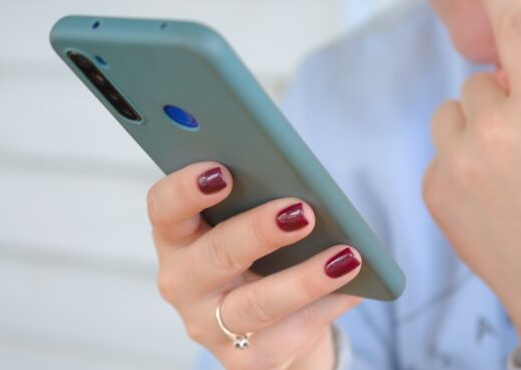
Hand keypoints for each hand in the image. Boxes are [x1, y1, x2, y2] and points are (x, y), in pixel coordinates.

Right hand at [147, 162, 362, 369]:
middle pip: (214, 255)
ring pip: (256, 304)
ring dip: (304, 278)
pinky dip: (327, 305)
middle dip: (258, 232)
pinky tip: (355, 286)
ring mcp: (210, 325)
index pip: (164, 207)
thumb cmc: (257, 252)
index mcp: (177, 235)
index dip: (186, 188)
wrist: (269, 321)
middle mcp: (183, 282)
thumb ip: (258, 198)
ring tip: (346, 256)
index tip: (222, 170)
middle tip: (301, 212)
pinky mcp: (245, 358)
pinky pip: (291, 331)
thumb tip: (303, 183)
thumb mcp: (247, 221)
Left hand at [423, 0, 520, 363]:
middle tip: (513, 149)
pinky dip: (452, 170)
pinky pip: (436, 156)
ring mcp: (458, 159)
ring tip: (494, 175)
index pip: (514, 34)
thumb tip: (485, 86)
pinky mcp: (432, 186)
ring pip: (448, 115)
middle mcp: (496, 128)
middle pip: (474, 85)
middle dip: (490, 106)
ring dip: (465, 133)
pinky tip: (478, 201)